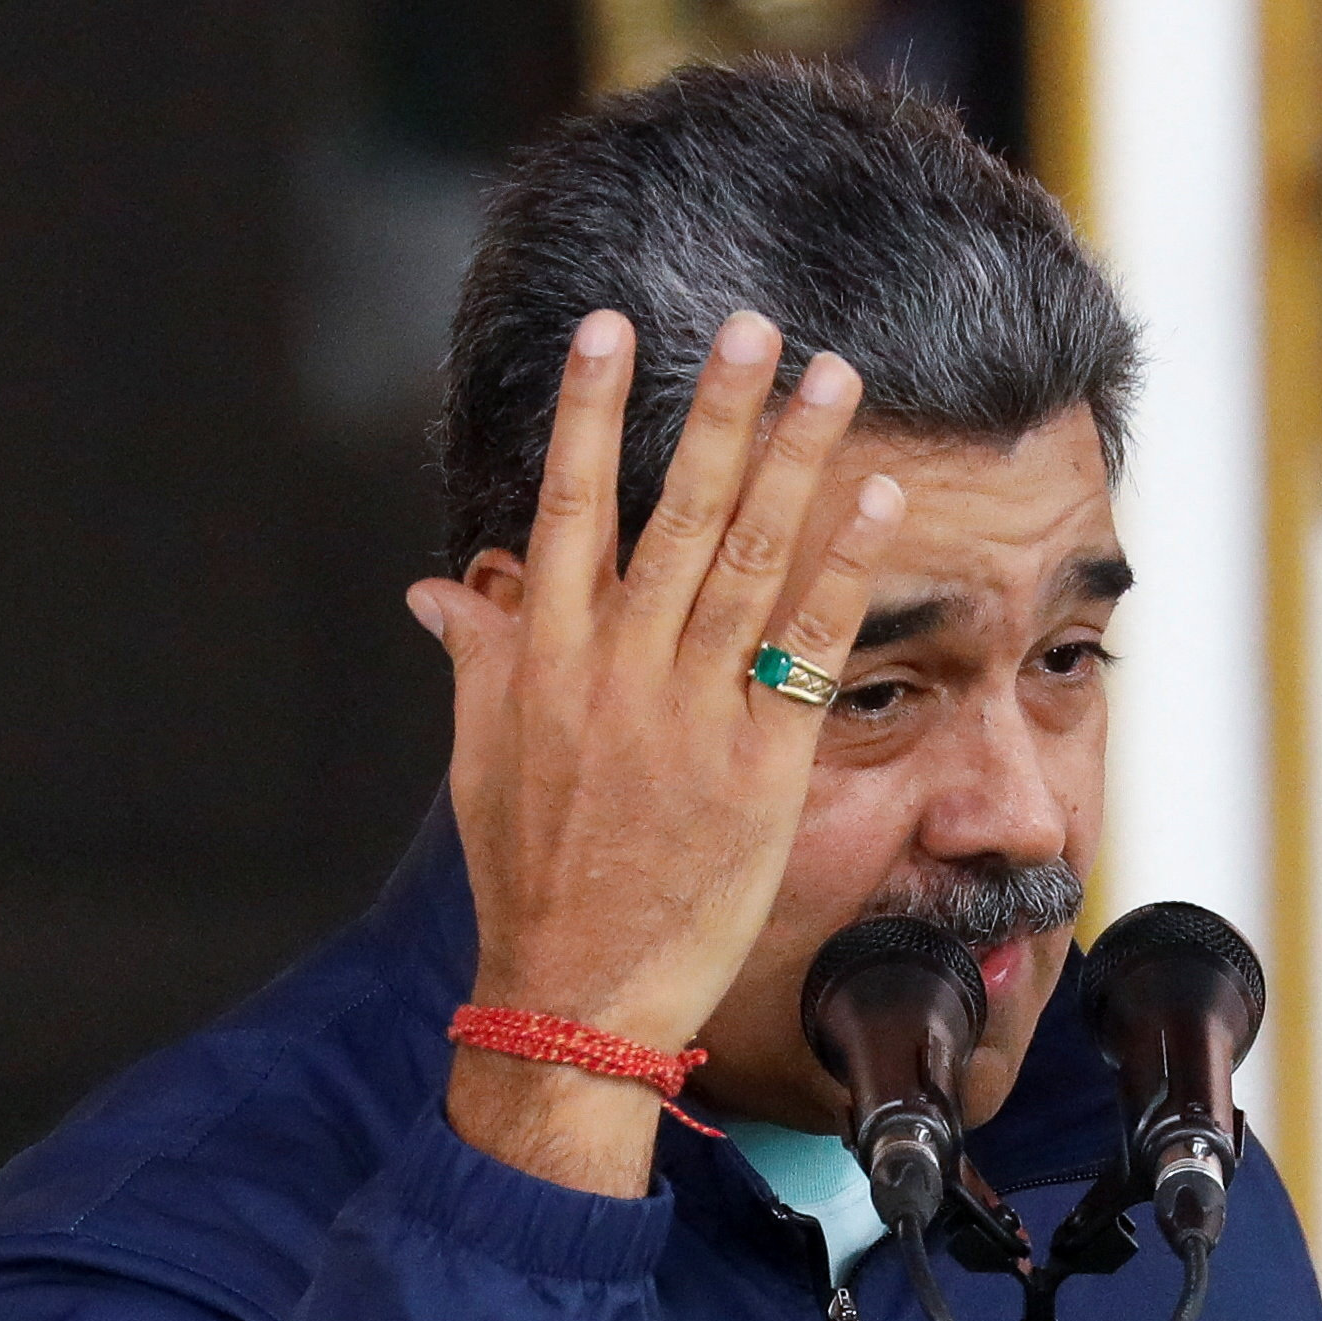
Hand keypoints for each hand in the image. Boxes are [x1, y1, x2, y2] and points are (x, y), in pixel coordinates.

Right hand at [409, 309, 903, 1191]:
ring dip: (798, 461)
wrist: (579, 996)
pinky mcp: (762, 769)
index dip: (586, 415)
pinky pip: (810, 650)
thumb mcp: (481, 761)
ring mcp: (694, 718)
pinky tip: (882, 501)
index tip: (610, 329)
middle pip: (677, 515)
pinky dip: (847, 570)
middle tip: (757, 325)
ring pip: (753, 561)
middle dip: (719, 412)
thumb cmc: (530, 880)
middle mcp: (620, 674)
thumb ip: (478, 659)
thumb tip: (439, 586)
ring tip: (836, 379)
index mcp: (545, 663)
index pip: (566, 510)